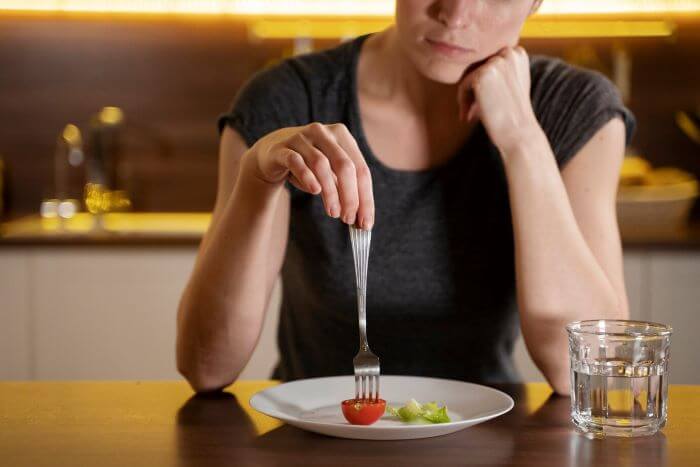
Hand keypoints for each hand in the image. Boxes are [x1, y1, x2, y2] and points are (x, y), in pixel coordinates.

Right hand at [243, 122, 373, 228]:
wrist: (272, 155)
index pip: (361, 169)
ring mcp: (302, 138)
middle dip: (350, 196)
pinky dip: (307, 177)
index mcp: (342, 136)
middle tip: (349, 219)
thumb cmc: (308, 166)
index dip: (365, 197)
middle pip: (344, 166)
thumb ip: (345, 190)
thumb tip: (361, 218)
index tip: (366, 222)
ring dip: (330, 192)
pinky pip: (296, 162)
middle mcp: (324, 133)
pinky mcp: (282, 148)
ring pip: (321, 164)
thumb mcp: (330, 175)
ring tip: (333, 213)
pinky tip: (315, 191)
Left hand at [457, 46, 541, 155]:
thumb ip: (497, 71)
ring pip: (468, 76)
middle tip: (473, 112)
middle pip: (476, 67)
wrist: (519, 134)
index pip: (486, 62)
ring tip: (471, 115)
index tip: (480, 104)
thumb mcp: (510, 84)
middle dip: (473, 90)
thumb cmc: (512, 114)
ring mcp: (497, 62)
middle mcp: (509, 52)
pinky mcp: (483, 74)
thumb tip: (469, 68)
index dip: (481, 83)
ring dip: (467, 97)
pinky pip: (463, 85)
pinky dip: (463, 102)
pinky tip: (468, 117)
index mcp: (517, 52)